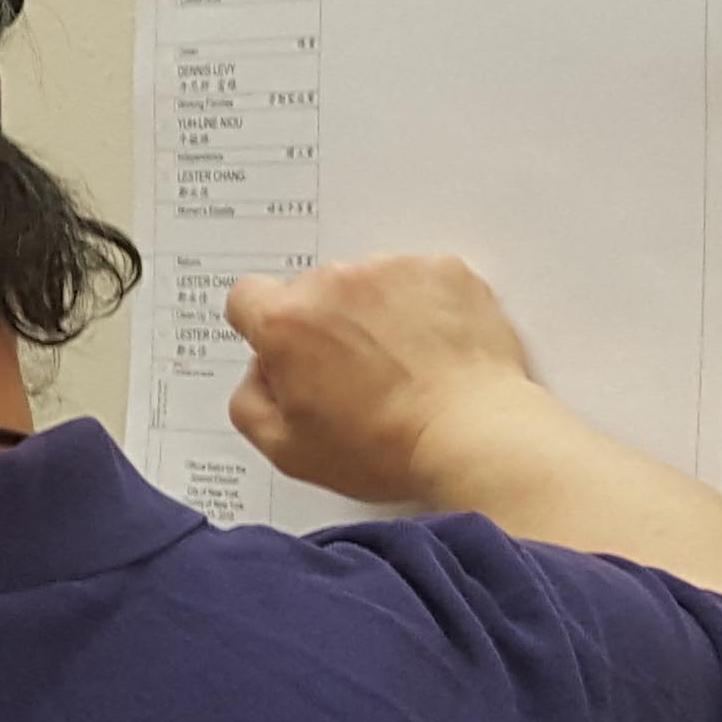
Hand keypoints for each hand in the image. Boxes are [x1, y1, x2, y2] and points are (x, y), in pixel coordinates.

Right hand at [222, 254, 564, 504]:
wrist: (473, 436)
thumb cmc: (386, 448)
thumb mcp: (289, 451)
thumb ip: (251, 403)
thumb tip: (262, 375)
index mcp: (286, 321)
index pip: (248, 297)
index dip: (266, 328)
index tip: (289, 348)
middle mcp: (334, 282)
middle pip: (314, 292)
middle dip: (327, 326)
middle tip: (357, 377)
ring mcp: (392, 269)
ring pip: (368, 284)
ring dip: (377, 314)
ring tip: (404, 368)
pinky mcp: (442, 269)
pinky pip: (419, 280)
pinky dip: (424, 308)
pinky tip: (434, 352)